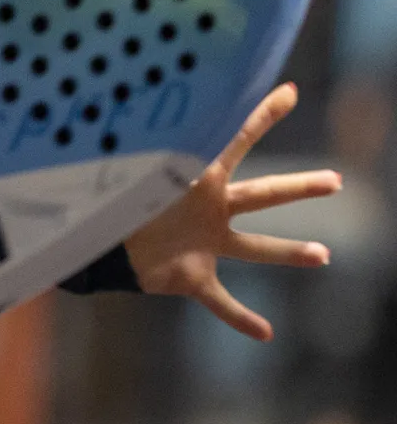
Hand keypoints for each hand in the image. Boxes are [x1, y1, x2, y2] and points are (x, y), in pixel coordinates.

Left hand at [124, 82, 338, 340]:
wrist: (87, 240)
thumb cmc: (104, 194)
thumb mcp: (126, 166)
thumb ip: (134, 139)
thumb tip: (116, 91)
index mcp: (197, 177)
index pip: (235, 140)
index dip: (261, 115)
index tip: (289, 91)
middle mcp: (210, 208)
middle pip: (265, 194)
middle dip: (300, 187)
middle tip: (335, 180)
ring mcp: (205, 244)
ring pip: (256, 249)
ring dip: (289, 252)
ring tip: (323, 254)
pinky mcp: (191, 277)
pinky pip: (221, 301)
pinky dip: (241, 317)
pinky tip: (265, 332)